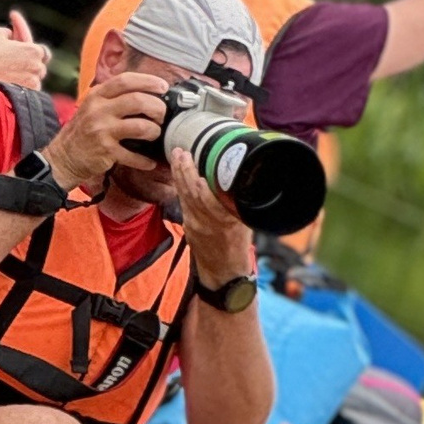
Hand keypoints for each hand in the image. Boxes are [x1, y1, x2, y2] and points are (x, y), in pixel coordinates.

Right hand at [0, 11, 49, 97]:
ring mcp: (33, 83)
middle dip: (30, 65)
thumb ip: (8, 33)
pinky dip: (22, 89)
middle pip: (39, 67)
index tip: (27, 54)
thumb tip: (10, 35)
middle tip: (17, 65)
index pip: (43, 52)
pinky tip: (10, 85)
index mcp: (34, 51)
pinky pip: (28, 92)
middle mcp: (37, 67)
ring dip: (26, 77)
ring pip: (34, 81)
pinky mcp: (26, 96)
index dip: (35, 53)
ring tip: (11, 75)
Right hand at [41, 67, 170, 186]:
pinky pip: (133, 156)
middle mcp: (99, 110)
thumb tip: (147, 92)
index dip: (148, 81)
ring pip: (140, 127)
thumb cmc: (84, 129)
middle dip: (157, 107)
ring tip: (155, 134)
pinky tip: (150, 162)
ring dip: (154, 131)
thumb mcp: (93, 106)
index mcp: (97, 95)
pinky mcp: (106, 151)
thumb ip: (114, 97)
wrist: (64, 156)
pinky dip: (145, 161)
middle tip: (161, 115)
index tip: (163, 87)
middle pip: (137, 101)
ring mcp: (102, 131)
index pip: (126, 80)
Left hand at [172, 149, 254, 288]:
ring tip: (177, 156)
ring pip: (184, 194)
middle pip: (192, 191)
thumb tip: (242, 176)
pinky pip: (183, 201)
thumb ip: (239, 202)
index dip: (199, 176)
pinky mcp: (188, 225)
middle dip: (185, 169)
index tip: (196, 158)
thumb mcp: (246, 223)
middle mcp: (208, 221)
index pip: (208, 195)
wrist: (224, 272)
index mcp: (226, 220)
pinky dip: (179, 185)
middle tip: (181, 151)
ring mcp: (195, 224)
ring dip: (179, 174)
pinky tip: (178, 173)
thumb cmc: (239, 246)